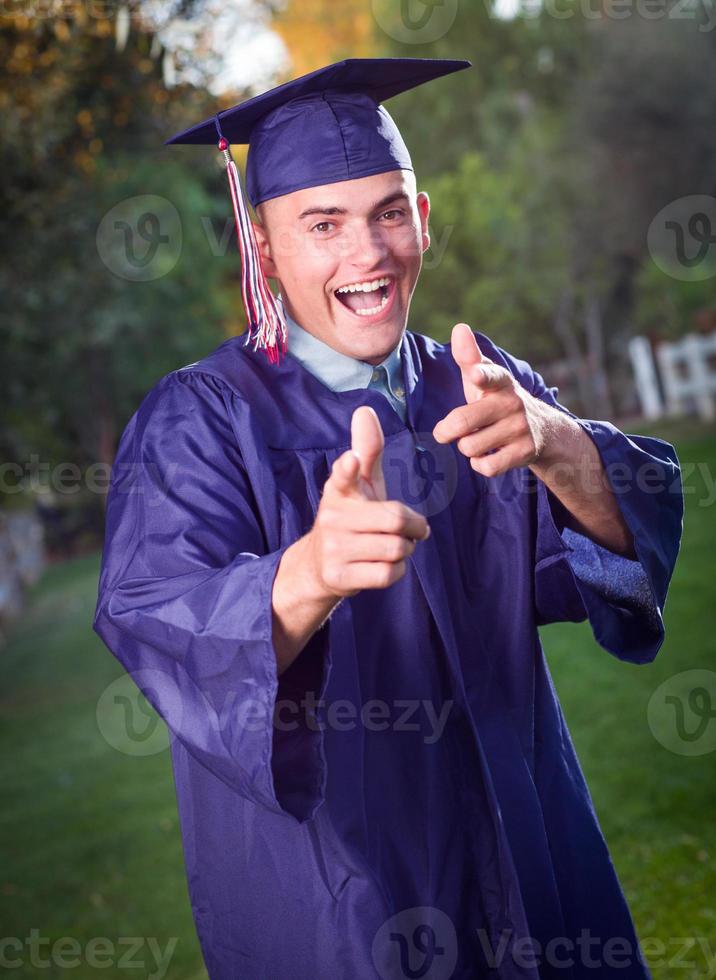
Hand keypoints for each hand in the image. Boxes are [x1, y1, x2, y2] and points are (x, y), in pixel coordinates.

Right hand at [306, 405, 430, 597]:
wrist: (318, 566)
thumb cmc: (351, 517)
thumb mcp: (359, 484)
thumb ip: (367, 449)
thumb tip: (365, 409)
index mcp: (339, 490)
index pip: (342, 476)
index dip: (347, 468)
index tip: (350, 461)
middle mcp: (333, 517)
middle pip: (396, 520)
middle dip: (414, 527)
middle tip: (413, 530)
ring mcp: (334, 549)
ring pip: (396, 549)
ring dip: (406, 550)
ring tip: (394, 547)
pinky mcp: (339, 577)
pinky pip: (389, 574)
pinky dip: (397, 570)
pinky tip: (385, 565)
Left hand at [432, 322, 559, 477]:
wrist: (542, 428)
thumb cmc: (497, 399)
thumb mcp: (485, 378)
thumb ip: (468, 356)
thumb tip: (459, 327)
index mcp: (500, 381)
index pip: (491, 376)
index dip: (481, 376)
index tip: (475, 375)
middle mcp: (512, 402)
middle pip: (462, 421)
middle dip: (447, 431)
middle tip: (445, 432)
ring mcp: (520, 428)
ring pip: (470, 447)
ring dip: (466, 447)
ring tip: (478, 439)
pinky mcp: (525, 452)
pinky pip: (487, 467)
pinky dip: (480, 465)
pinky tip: (486, 456)